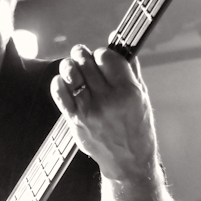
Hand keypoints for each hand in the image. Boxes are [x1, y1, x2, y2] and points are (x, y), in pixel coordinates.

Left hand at [50, 44, 158, 182]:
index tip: (103, 58)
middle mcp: (108, 100)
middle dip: (83, 55)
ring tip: (73, 67)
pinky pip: (59, 93)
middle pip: (86, 61)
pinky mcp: (75, 121)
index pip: (106, 56)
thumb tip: (116, 38)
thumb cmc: (137, 127)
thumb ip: (128, 66)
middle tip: (82, 56)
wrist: (128, 161)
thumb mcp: (141, 95)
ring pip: (70, 73)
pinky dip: (59, 83)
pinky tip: (64, 82)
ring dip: (70, 66)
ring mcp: (89, 111)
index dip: (102, 53)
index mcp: (129, 91)